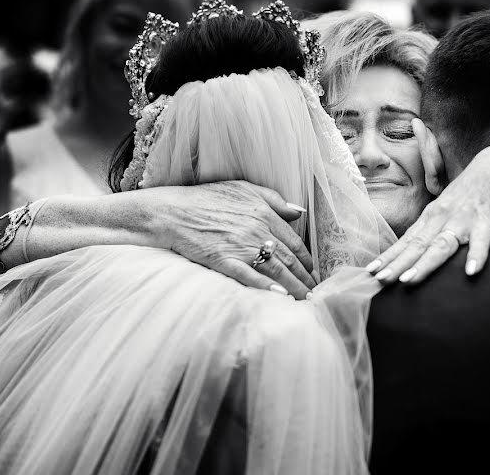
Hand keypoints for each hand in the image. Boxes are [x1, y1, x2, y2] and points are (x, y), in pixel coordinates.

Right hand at [147, 181, 314, 298]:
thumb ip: (273, 199)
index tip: (314, 272)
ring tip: (306, 299)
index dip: (307, 260)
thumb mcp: (243, 189)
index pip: (294, 241)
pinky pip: (249, 276)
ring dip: (294, 286)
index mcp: (263, 213)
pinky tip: (281, 296)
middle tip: (316, 292)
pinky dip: (267, 286)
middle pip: (289, 258)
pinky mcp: (223, 260)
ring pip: (275, 269)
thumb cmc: (207, 198)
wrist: (172, 211)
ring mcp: (240, 246)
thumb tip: (298, 211)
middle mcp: (256, 230)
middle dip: (306, 278)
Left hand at [368, 127, 489, 284]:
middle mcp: (442, 218)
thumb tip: (417, 247)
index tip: (370, 272)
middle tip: (380, 280)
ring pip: (441, 245)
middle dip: (397, 264)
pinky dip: (476, 255)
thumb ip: (434, 226)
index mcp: (432, 216)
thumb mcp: (447, 206)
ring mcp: (464, 219)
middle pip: (417, 245)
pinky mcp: (487, 220)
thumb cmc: (472, 189)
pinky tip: (470, 272)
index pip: (406, 240)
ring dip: (425, 263)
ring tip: (410, 280)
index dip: (389, 256)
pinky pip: (481, 241)